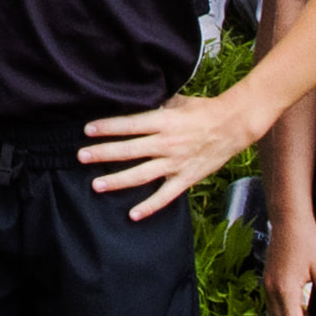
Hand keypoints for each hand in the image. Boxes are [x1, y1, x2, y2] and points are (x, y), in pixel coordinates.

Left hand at [78, 83, 264, 223]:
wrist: (234, 125)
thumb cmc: (203, 110)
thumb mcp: (177, 101)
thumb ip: (156, 105)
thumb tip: (133, 103)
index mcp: (164, 121)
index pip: (129, 124)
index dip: (107, 127)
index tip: (87, 130)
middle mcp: (167, 143)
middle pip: (129, 150)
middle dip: (103, 153)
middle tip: (81, 157)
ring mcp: (176, 163)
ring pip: (141, 175)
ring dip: (117, 181)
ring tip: (96, 185)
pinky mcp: (186, 178)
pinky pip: (165, 196)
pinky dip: (149, 206)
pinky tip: (132, 214)